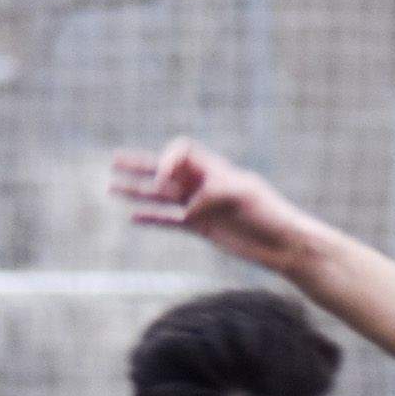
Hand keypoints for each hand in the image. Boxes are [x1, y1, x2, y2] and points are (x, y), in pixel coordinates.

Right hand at [110, 137, 314, 269]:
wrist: (282, 243)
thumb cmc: (268, 213)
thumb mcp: (241, 195)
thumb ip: (212, 193)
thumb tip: (189, 208)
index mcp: (215, 169)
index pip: (182, 152)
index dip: (167, 160)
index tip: (164, 177)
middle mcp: (204, 184)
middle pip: (165, 170)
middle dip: (140, 166)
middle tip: (114, 161)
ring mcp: (201, 206)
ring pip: (162, 196)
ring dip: (138, 192)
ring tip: (112, 188)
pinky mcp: (202, 228)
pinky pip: (171, 221)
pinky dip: (153, 219)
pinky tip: (133, 218)